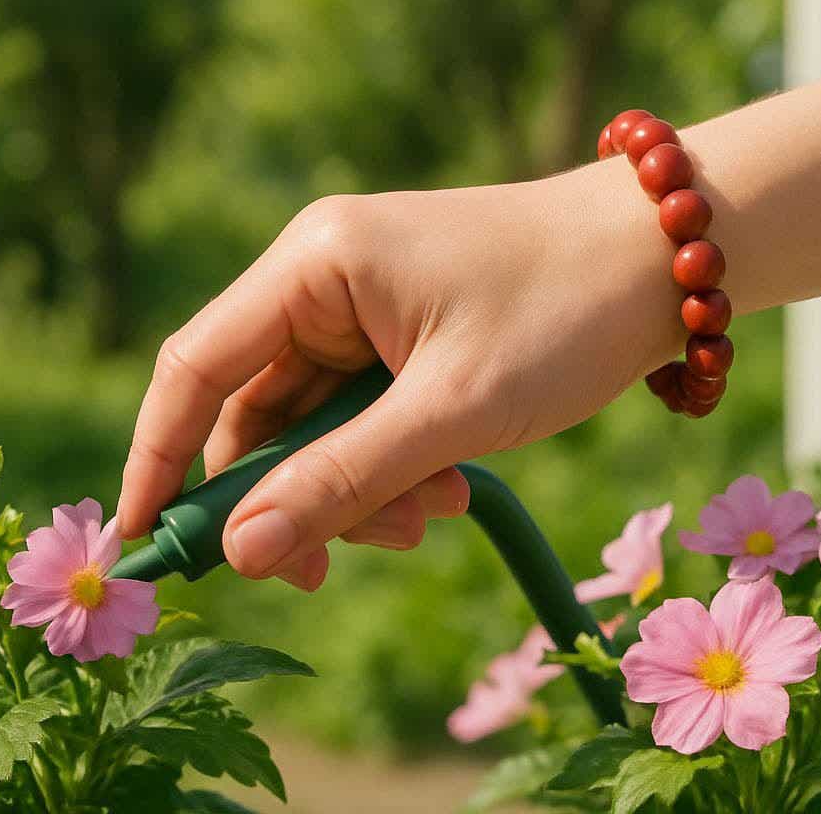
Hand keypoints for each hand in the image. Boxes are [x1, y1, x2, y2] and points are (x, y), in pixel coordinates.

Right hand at [116, 156, 683, 589]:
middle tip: (338, 564)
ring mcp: (370, 304)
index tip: (151, 547)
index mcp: (316, 264)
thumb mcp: (452, 410)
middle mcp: (327, 277)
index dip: (163, 459)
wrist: (668, 256)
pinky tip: (453, 483)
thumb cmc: (564, 311)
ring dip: (361, 485)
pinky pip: (369, 413)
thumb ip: (342, 479)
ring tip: (439, 507)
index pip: (197, 366)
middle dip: (296, 494)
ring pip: (320, 423)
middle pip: (261, 409)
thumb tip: (239, 552)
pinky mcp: (409, 330)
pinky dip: (396, 462)